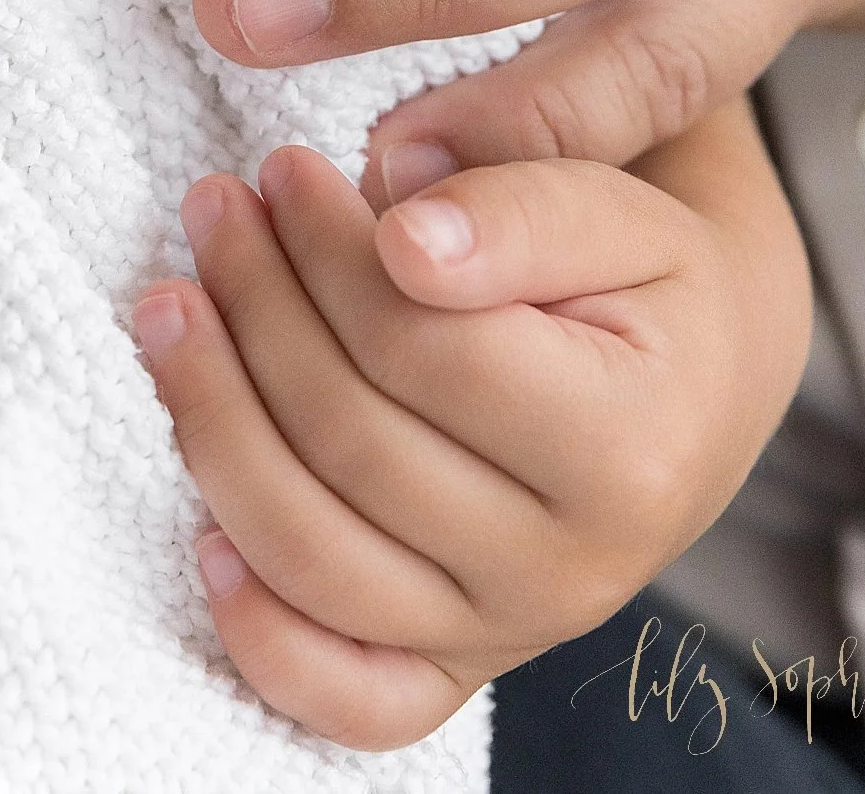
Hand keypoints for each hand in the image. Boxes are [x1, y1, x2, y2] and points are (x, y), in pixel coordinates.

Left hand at [131, 102, 809, 750]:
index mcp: (626, 450)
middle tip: (212, 206)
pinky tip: (201, 533)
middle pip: (351, 441)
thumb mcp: (617, 209)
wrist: (694, 387)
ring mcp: (508, 636)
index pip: (422, 348)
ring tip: (169, 308)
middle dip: (257, 307)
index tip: (280, 167)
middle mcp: (572, 571)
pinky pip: (346, 697)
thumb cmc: (647, 280)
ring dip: (213, 423)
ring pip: (318, 554)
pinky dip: (262, 634)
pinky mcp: (457, 671)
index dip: (328, 250)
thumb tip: (404, 239)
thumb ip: (519, 207)